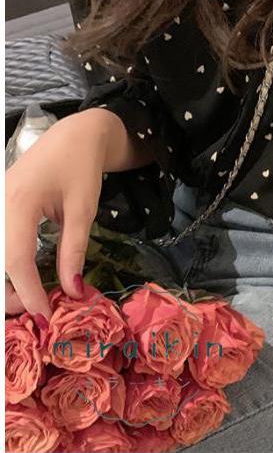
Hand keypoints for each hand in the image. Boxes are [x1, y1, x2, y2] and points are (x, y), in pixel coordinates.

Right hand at [5, 110, 109, 321]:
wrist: (73, 136)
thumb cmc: (81, 167)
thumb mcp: (84, 209)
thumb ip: (74, 249)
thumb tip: (72, 290)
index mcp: (17, 204)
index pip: (15, 260)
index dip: (29, 292)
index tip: (46, 316)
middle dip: (9, 294)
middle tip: (39, 310)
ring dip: (5, 283)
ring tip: (31, 298)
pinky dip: (6, 267)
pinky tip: (22, 281)